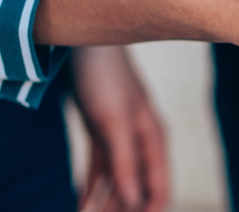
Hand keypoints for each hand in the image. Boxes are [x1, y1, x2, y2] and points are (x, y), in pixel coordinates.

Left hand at [72, 46, 168, 211]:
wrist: (83, 44)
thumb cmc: (103, 79)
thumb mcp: (114, 124)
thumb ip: (126, 163)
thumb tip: (134, 200)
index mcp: (152, 140)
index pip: (158, 188)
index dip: (150, 211)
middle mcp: (140, 142)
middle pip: (136, 189)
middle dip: (123, 210)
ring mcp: (120, 137)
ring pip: (116, 182)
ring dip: (104, 203)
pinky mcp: (100, 132)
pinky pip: (98, 169)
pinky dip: (90, 187)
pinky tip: (80, 201)